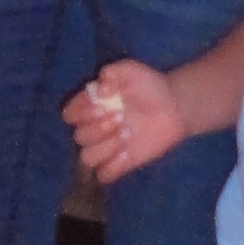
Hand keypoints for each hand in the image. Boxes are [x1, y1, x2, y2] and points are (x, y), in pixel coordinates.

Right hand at [65, 59, 181, 185]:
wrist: (174, 105)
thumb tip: (100, 88)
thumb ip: (113, 72)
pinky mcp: (121, 164)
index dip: (80, 112)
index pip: (69, 114)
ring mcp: (107, 148)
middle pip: (78, 137)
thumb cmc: (148, 86)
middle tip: (121, 117)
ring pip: (87, 158)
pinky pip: (104, 175)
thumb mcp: (131, 70)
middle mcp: (94, 128)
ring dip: (104, 148)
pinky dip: (112, 167)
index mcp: (90, 106)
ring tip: (126, 135)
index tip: (102, 104)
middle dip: (98, 128)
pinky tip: (128, 153)